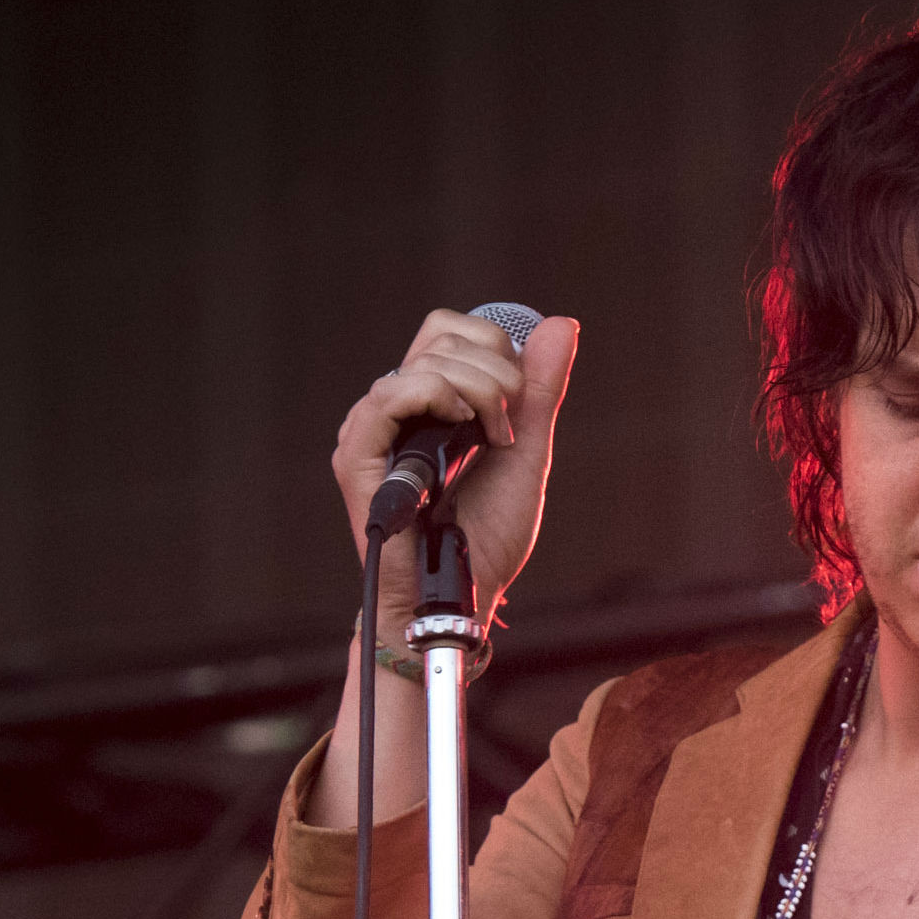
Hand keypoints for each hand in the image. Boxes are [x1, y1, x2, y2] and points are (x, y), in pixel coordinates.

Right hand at [329, 308, 582, 633]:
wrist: (462, 595)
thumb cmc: (486, 536)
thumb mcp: (526, 451)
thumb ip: (539, 390)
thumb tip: (562, 323)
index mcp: (430, 402)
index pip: (452, 331)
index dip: (495, 348)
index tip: (518, 403)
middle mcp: (397, 407)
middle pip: (444, 336)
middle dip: (498, 372)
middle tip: (507, 429)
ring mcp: (373, 428)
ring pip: (426, 361)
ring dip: (479, 391)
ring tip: (491, 441)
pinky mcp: (357, 453)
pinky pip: (390, 393)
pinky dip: (436, 396)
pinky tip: (459, 425)